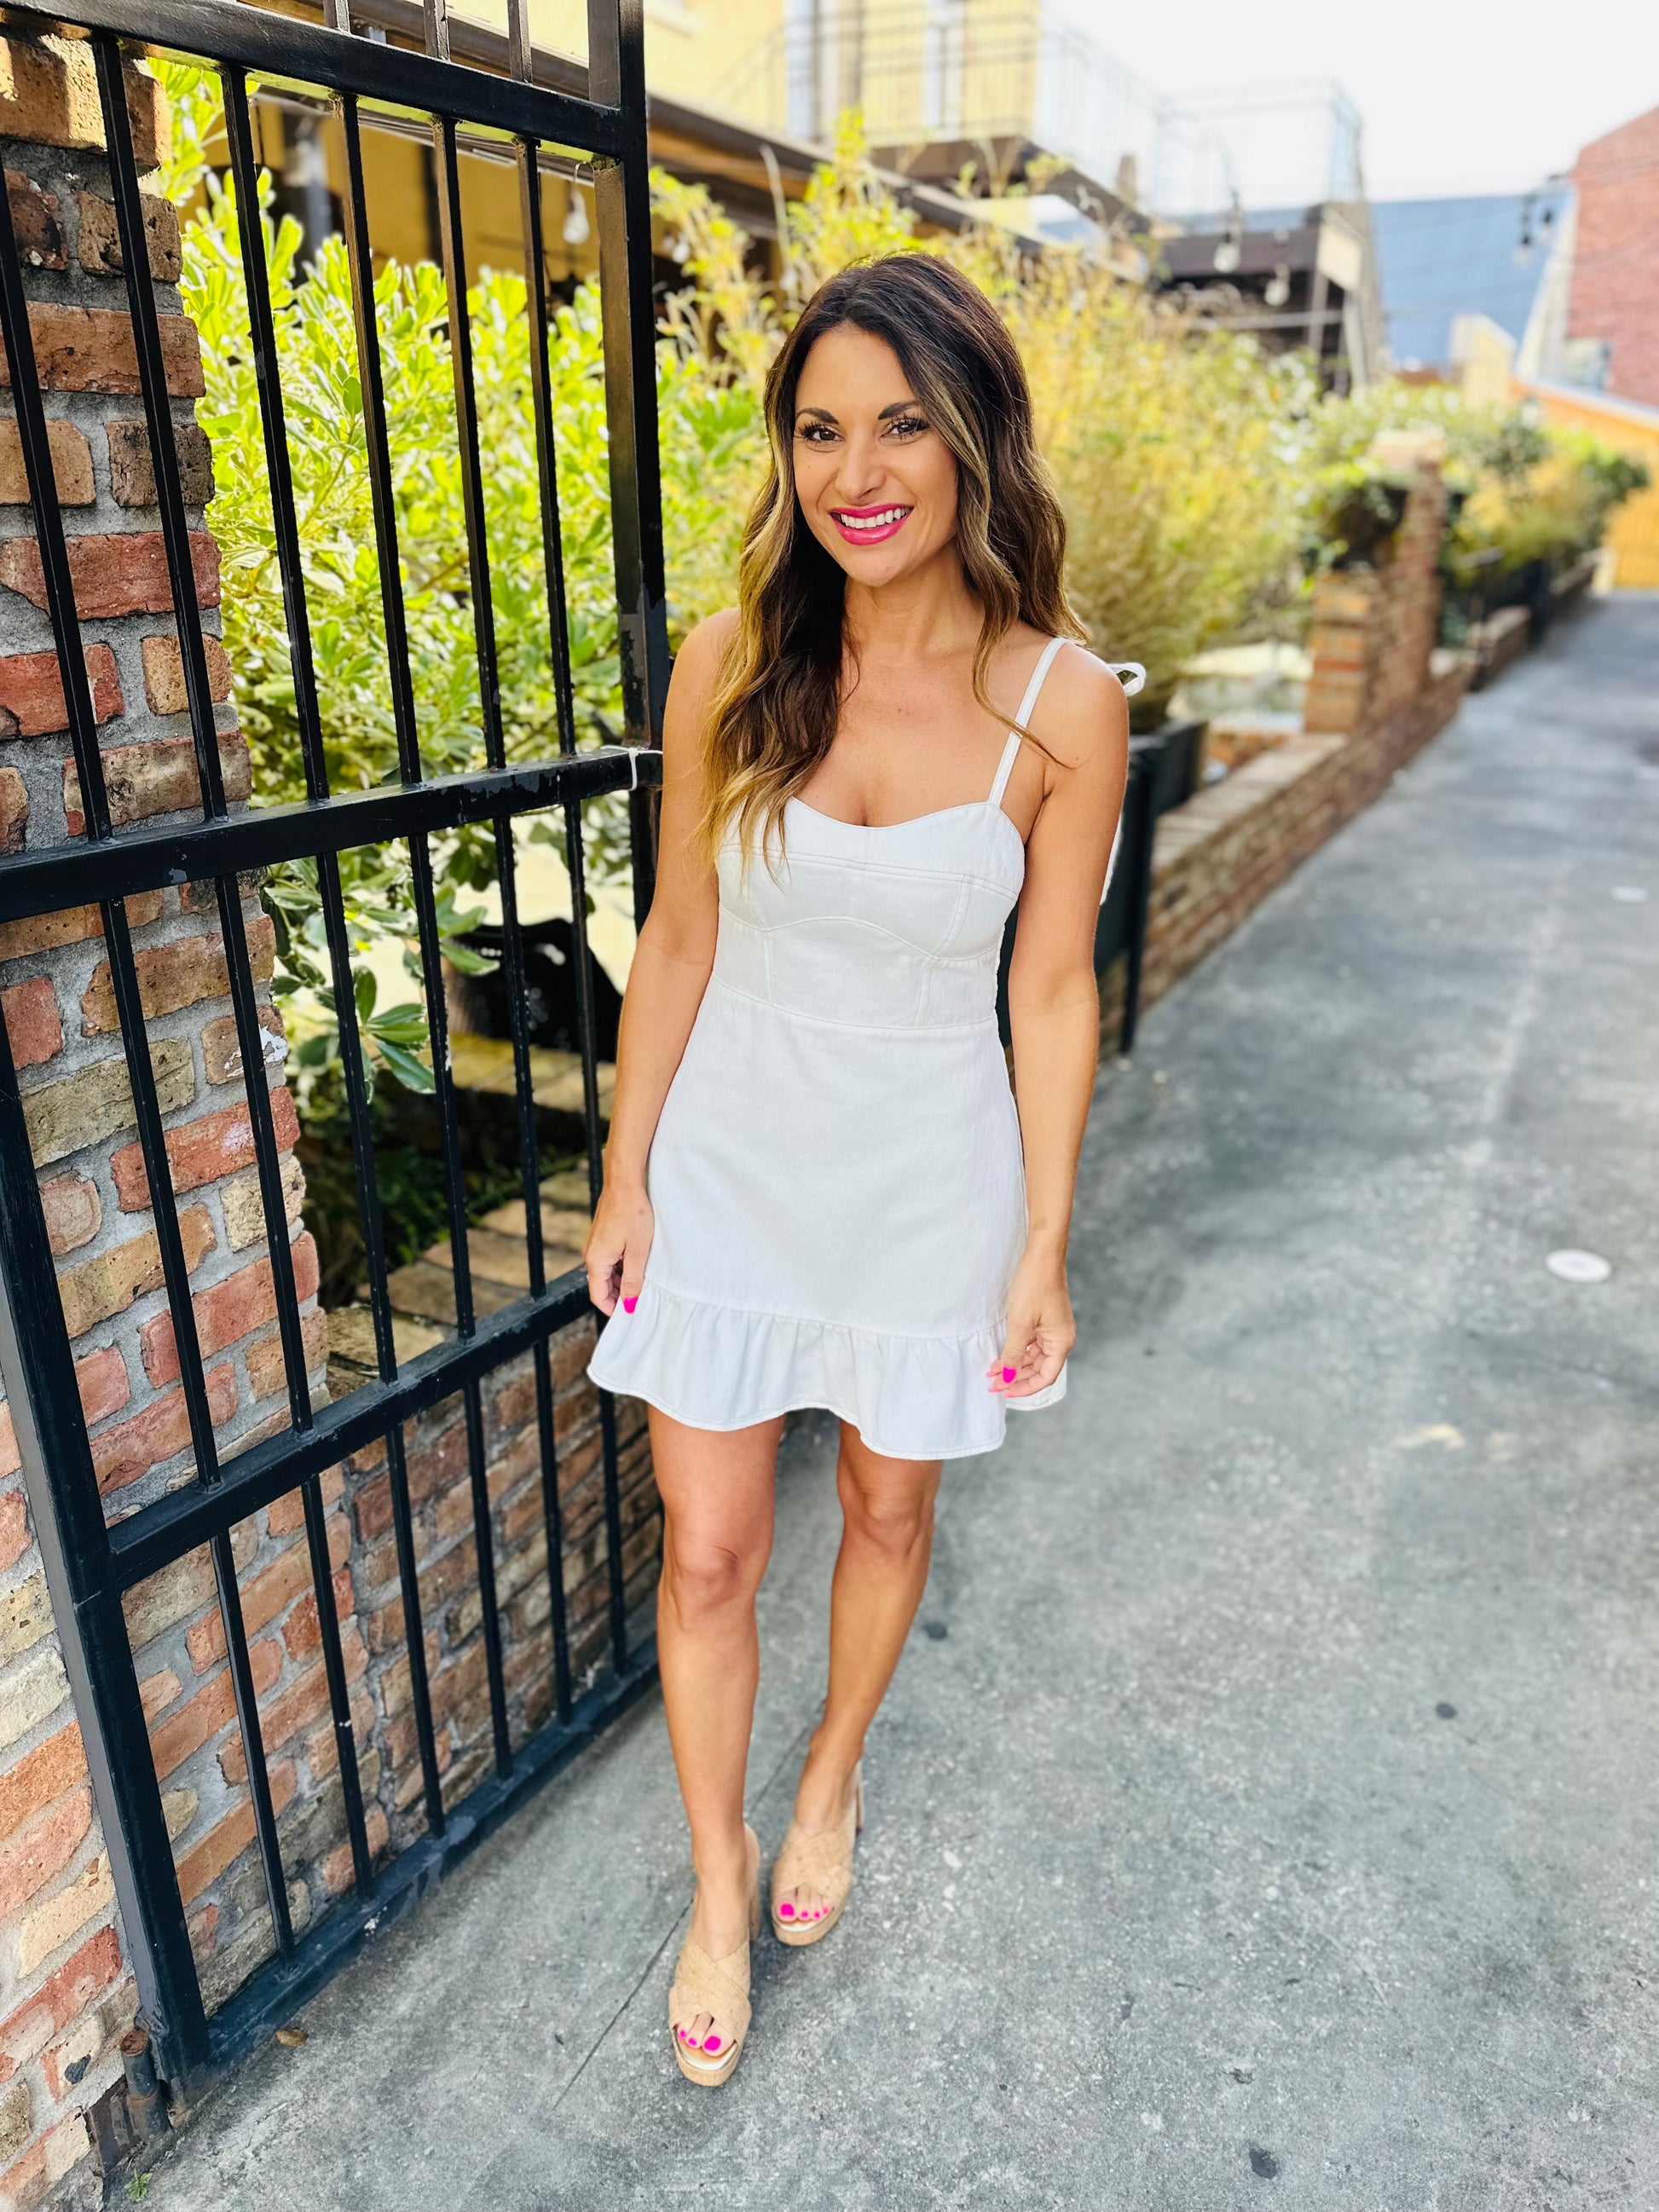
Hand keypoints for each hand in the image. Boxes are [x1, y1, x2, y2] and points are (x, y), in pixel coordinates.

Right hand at [584, 1175, 653, 1317]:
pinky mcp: (601, 1236)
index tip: (631, 1312)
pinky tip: (636, 1263)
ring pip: (604, 1273)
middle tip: (639, 1299)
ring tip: (641, 1281)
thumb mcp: (638, 1252)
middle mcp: (590, 1254)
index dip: (614, 1308)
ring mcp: (594, 1245)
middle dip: (617, 1296)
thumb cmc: (633, 1214)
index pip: (598, 1296)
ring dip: (619, 1281)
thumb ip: (632, 1280)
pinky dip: (619, 1267)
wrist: (624, 1183)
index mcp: (596, 1261)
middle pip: (600, 1286)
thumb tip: (629, 1304)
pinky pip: (607, 1260)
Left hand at [986, 1247, 1073, 1397]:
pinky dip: (1016, 1351)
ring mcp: (1052, 1330)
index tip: (1003, 1391)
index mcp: (1061, 1342)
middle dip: (1015, 1378)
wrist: (1042, 1255)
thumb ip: (1013, 1353)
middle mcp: (1060, 1339)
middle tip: (992, 1384)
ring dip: (1013, 1365)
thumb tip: (1006, 1376)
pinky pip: (1031, 1344)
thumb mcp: (1019, 1323)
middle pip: (1039, 1369)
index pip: (1045, 1377)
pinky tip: (1000, 1355)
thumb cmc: (1034, 1286)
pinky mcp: (1044, 1321)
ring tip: (991, 1371)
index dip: (1024, 1387)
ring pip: (1033, 1358)